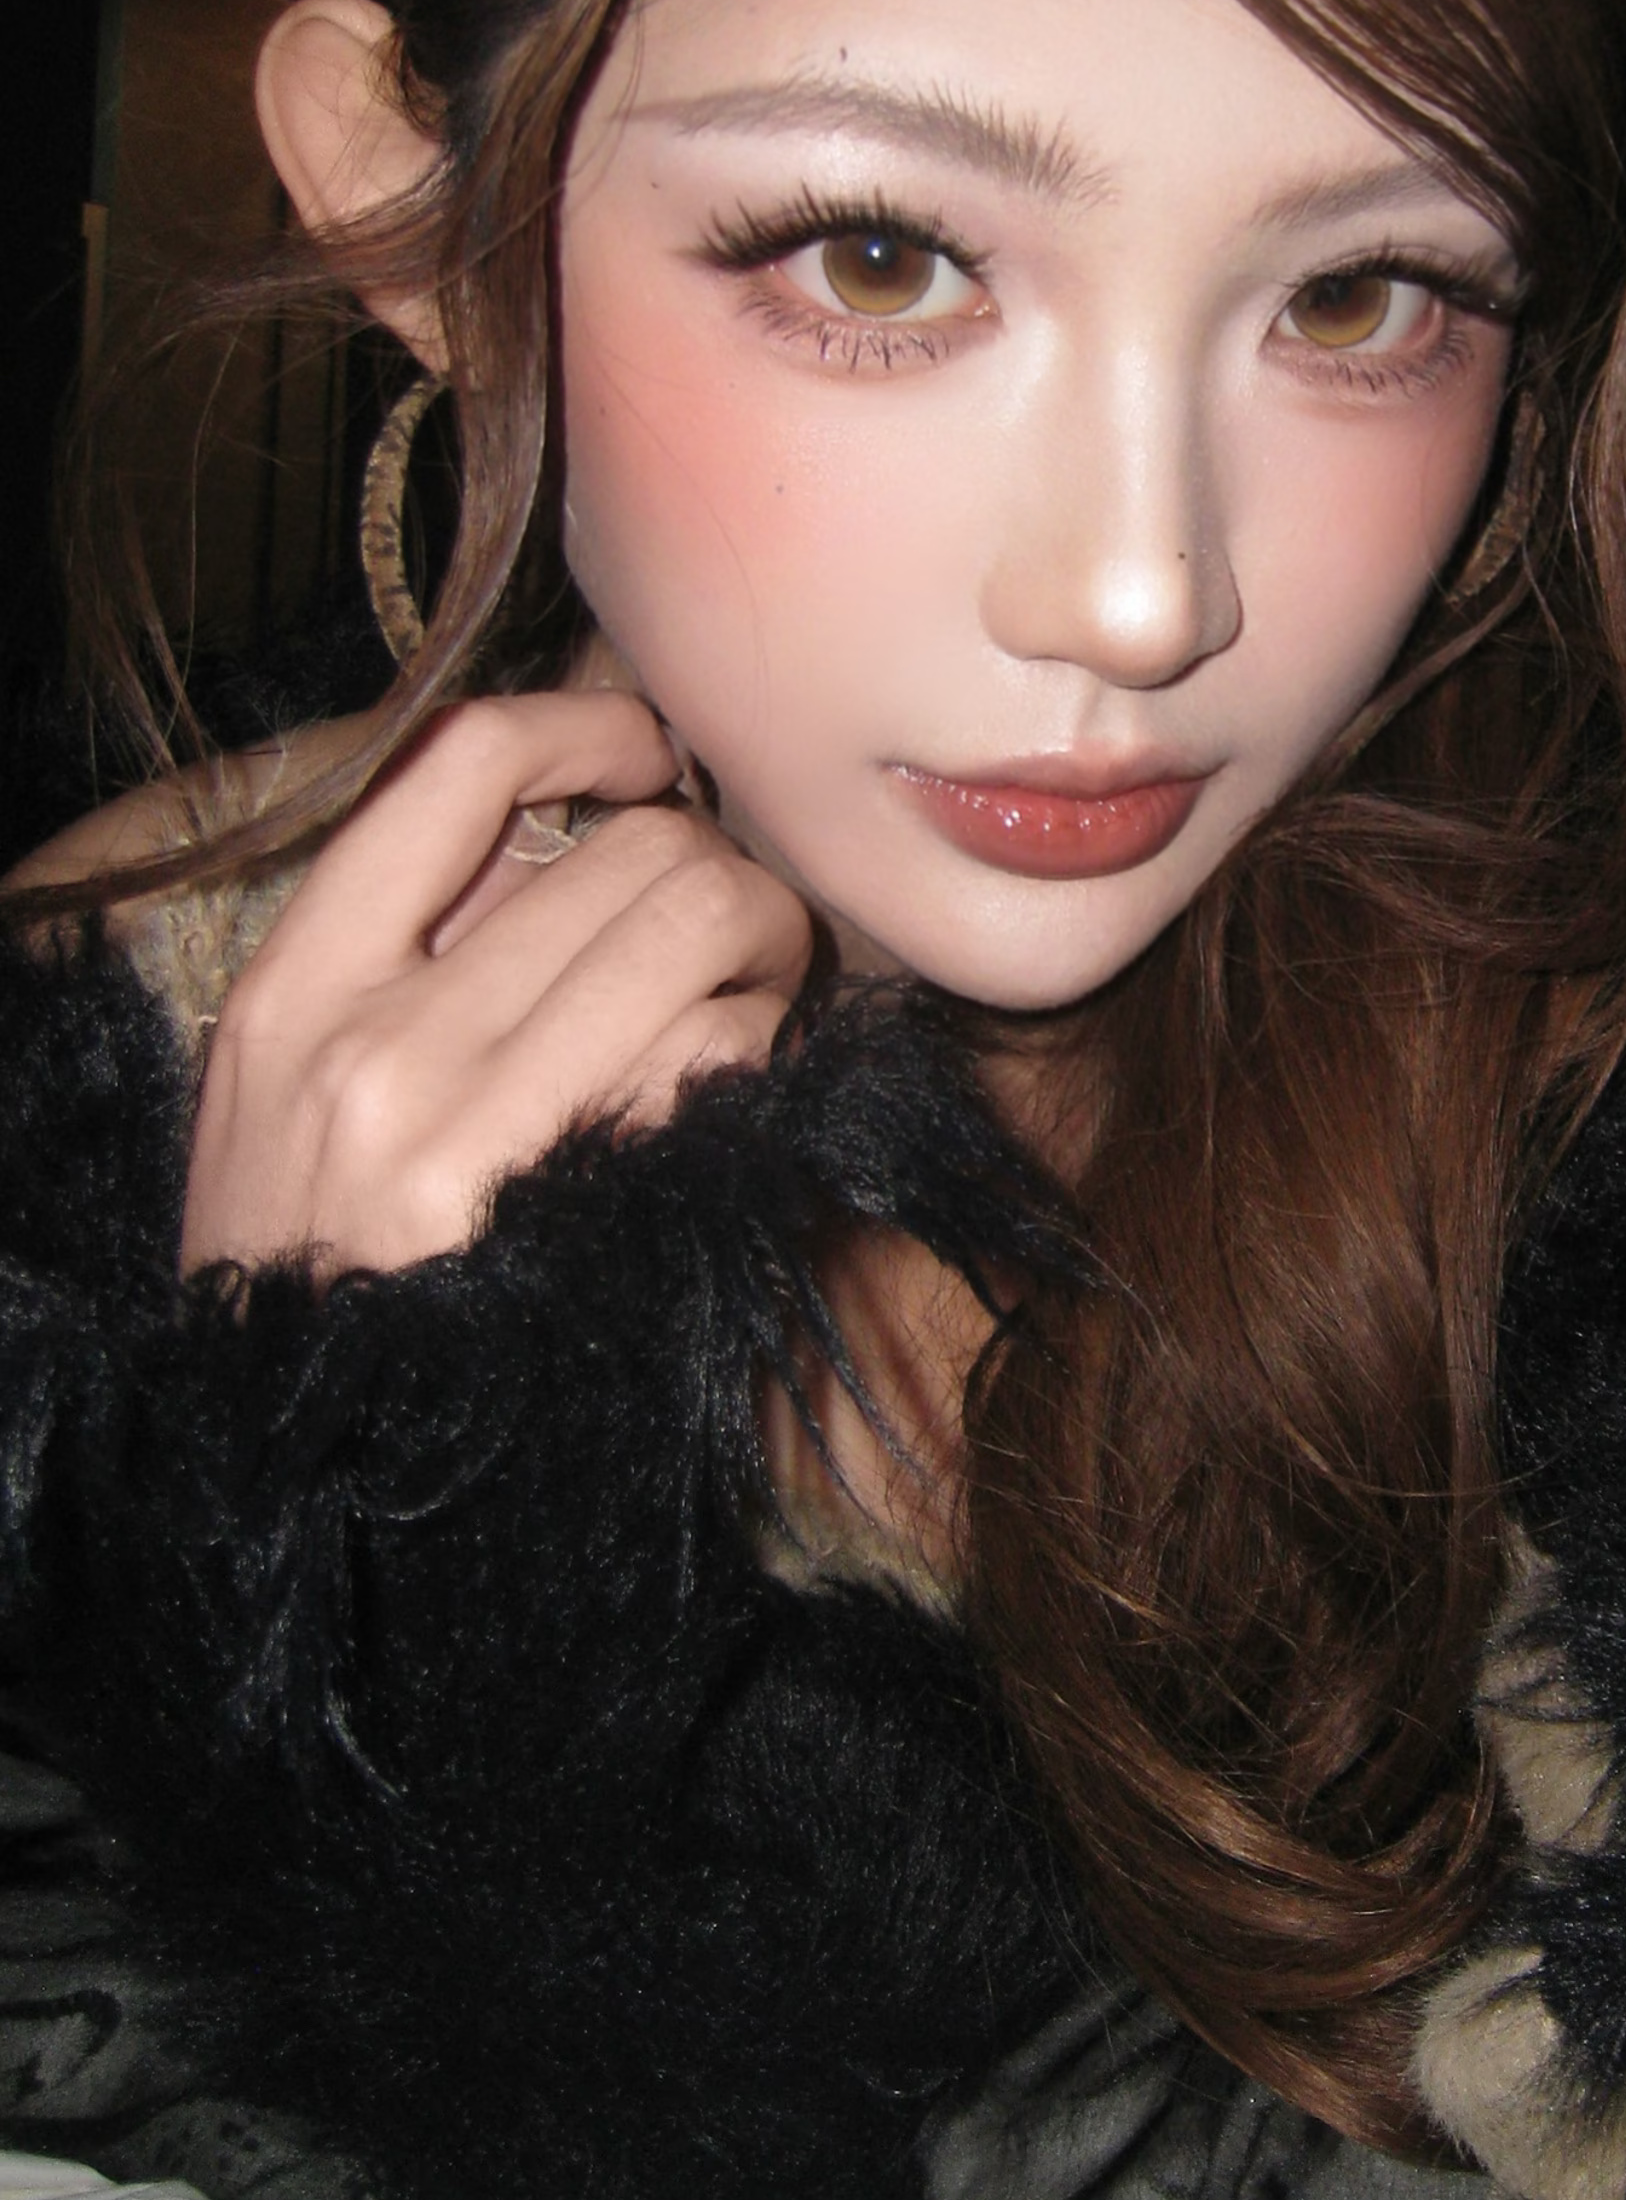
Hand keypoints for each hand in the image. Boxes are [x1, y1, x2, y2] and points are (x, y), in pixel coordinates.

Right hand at [181, 692, 813, 1275]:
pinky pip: (722, 1052)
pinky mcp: (574, 1211)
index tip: (647, 759)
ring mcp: (473, 1134)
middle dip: (717, 875)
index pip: (460, 765)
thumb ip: (402, 956)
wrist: (291, 1471)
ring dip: (762, 952)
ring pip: (697, 924)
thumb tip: (579, 815)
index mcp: (293, 991)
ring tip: (743, 1007)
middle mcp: (374, 1046)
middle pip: (631, 850)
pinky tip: (738, 1092)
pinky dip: (761, 1051)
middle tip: (726, 940)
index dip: (588, 728)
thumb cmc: (317, 1263)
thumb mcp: (288, 1095)